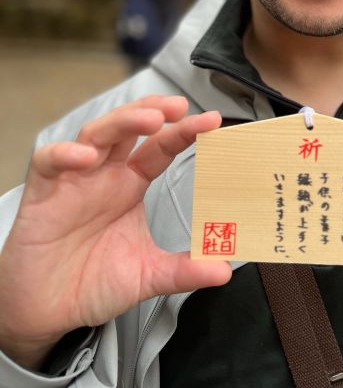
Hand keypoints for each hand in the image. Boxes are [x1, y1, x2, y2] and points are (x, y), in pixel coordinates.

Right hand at [0, 96, 231, 369]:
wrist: (46, 312)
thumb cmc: (92, 282)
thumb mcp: (146, 275)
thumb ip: (184, 270)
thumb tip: (224, 271)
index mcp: (130, 184)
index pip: (161, 147)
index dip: (184, 131)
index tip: (212, 121)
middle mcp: (105, 174)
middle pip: (129, 126)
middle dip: (153, 111)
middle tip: (179, 107)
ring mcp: (74, 179)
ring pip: (96, 134)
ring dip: (122, 122)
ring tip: (149, 120)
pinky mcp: (42, 193)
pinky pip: (49, 161)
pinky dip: (66, 153)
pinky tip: (87, 157)